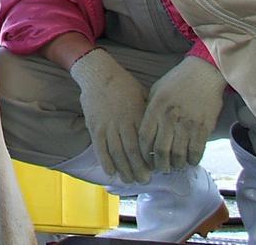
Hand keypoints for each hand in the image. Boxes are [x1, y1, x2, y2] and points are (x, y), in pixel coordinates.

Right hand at [69, 48, 151, 183]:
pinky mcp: (94, 126)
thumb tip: (161, 131)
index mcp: (137, 116)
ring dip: (123, 169)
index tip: (156, 170)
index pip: (146, 143)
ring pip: (116, 152)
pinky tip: (110, 172)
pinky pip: (100, 147)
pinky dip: (105, 161)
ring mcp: (107, 125)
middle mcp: (123, 123)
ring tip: (128, 180)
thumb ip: (149, 114)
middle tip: (144, 181)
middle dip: (139, 169)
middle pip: (132, 152)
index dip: (150, 159)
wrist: (99, 74)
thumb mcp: (143, 96)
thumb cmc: (124, 84)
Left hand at [138, 56, 224, 172]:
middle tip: (161, 168)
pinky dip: (192, 160)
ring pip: (179, 155)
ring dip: (176, 164)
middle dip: (159, 165)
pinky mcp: (204, 127)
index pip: (144, 138)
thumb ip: (150, 111)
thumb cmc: (176, 82)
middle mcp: (169, 118)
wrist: (203, 73)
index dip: (143, 153)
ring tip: (175, 165)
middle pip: (160, 151)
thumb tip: (144, 132)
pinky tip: (190, 160)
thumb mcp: (156, 92)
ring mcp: (187, 124)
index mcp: (155, 109)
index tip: (145, 159)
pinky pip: (197, 151)